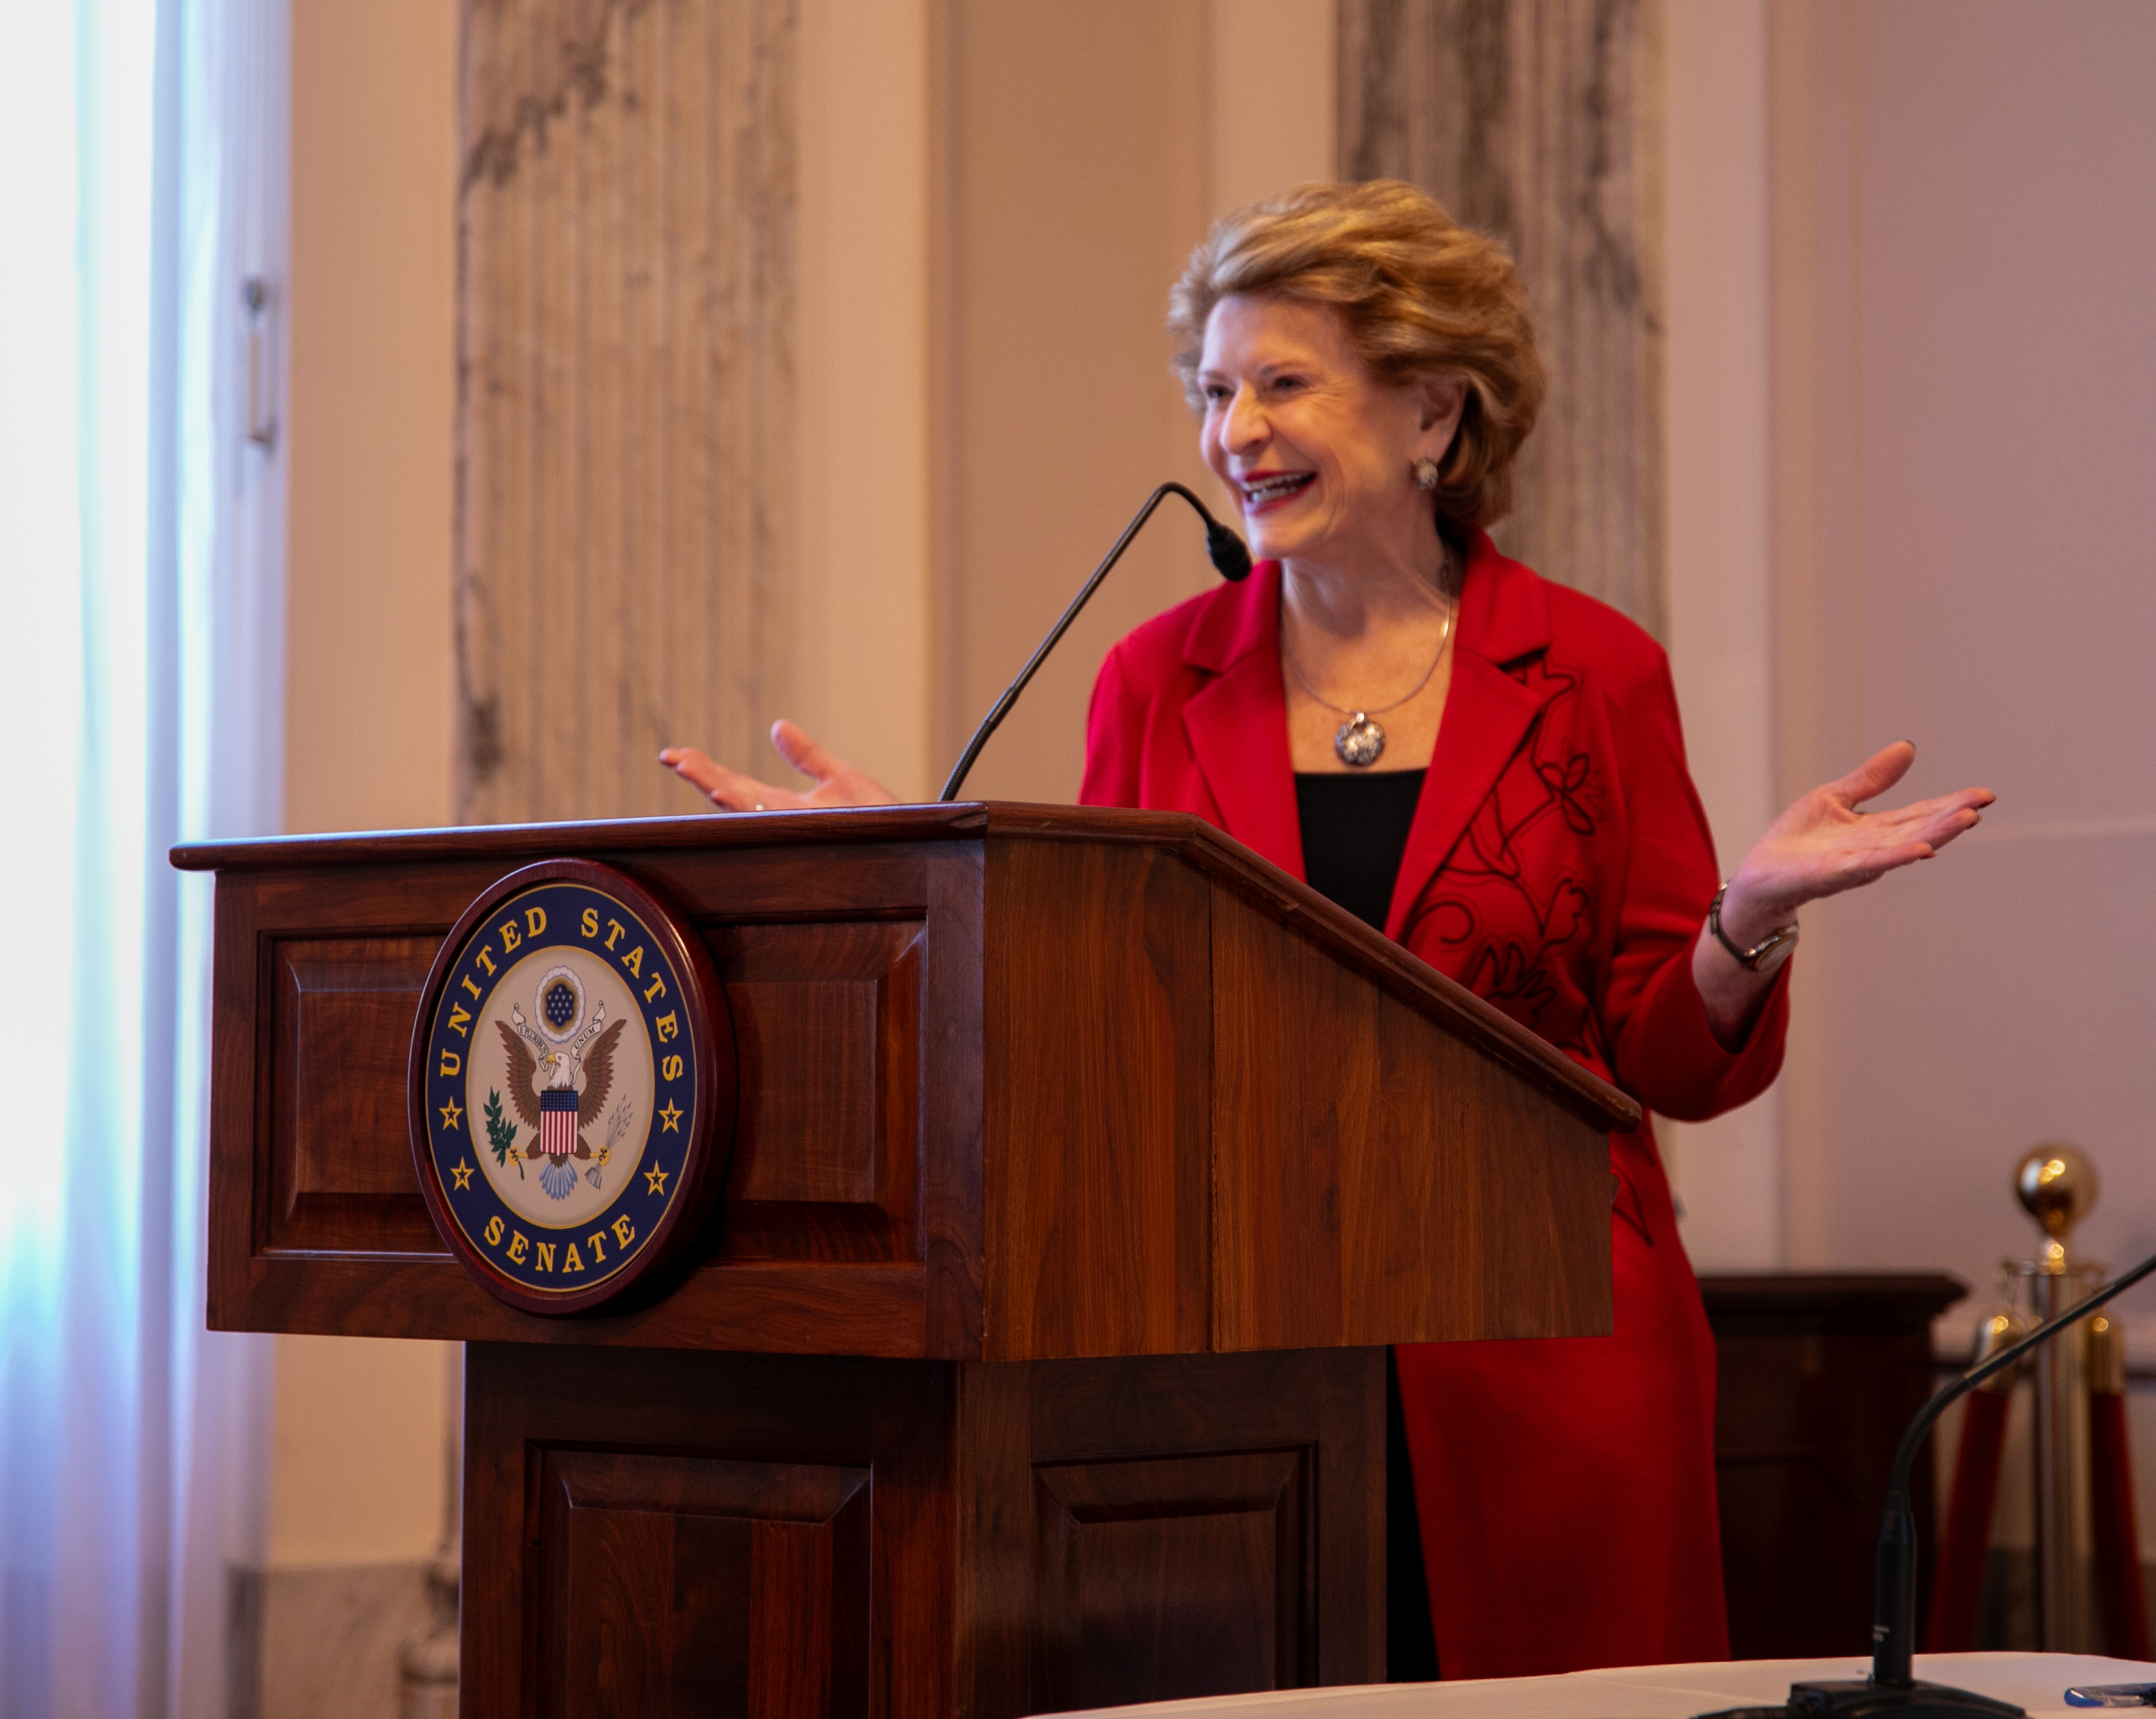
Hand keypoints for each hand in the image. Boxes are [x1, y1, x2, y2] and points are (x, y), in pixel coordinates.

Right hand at [659, 720, 900, 812]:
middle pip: (731, 796)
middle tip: (671, 756)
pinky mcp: (810, 829)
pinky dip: (744, 806)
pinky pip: (772, 818)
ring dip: (713, 787)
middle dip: (701, 776)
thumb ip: (806, 755)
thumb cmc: (878, 814)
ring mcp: (794, 826)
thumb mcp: (839, 776)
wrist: (911, 837)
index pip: (736, 787)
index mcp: (784, 806)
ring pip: (744, 808)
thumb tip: (777, 726)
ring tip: (686, 767)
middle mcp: (782, 819)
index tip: (678, 754)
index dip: (707, 771)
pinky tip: (723, 792)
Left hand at [1693, 742, 1992, 1048]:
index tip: (1984, 794)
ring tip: (1965, 820)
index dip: (1951, 804)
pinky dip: (1896, 857)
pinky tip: (1922, 852)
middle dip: (1951, 819)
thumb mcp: (1834, 797)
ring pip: (1902, 847)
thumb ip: (1871, 778)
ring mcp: (1856, 863)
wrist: (1759, 875)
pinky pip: (1869, 865)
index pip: (1920, 814)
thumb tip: (1907, 747)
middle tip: (1982, 804)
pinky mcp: (1833, 874)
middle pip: (1919, 830)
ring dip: (1935, 835)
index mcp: (1875, 829)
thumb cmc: (1796, 840)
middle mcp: (1873, 848)